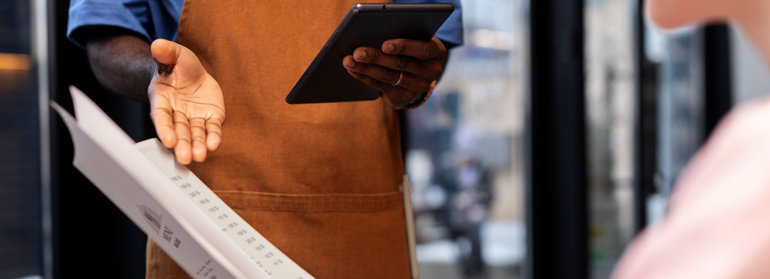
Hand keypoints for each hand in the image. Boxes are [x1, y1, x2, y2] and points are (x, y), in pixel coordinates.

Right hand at [148, 39, 224, 164]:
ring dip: (197, 145)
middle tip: (185, 157)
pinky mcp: (210, 119)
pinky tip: (214, 146)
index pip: (161, 116)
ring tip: (199, 156)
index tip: (168, 140)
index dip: (164, 128)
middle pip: (178, 131)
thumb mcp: (174, 55)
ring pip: (195, 134)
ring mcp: (194, 118)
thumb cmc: (178, 66)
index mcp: (162, 99)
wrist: (192, 74)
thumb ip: (165, 53)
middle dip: (182, 144)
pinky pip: (212, 129)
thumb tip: (157, 45)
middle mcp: (177, 113)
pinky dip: (213, 138)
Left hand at [343, 37, 447, 108]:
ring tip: (350, 61)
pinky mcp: (404, 99)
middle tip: (358, 52)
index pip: (422, 50)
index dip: (404, 47)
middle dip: (377, 58)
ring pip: (389, 77)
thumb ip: (402, 36)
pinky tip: (353, 70)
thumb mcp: (415, 39)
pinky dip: (365, 77)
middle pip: (401, 65)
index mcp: (436, 53)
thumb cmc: (413, 47)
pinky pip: (381, 87)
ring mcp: (418, 88)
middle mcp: (431, 72)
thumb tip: (373, 33)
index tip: (385, 44)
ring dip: (366, 69)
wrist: (420, 72)